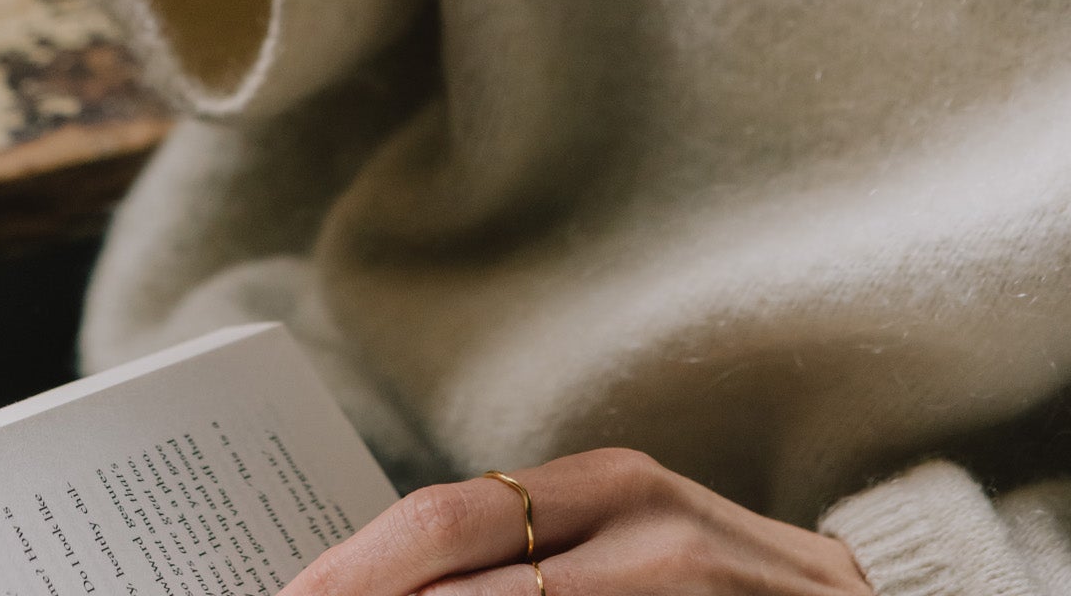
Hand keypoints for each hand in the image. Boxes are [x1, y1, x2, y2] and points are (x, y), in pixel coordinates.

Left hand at [282, 451, 870, 595]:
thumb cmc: (726, 594)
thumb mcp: (634, 551)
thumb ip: (530, 561)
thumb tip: (382, 587)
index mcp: (609, 485)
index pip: (442, 521)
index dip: (345, 571)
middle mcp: (644, 522)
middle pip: (455, 554)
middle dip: (356, 595)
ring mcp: (690, 575)